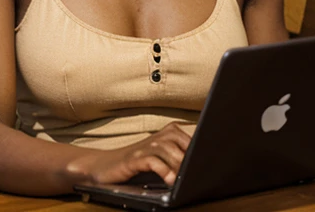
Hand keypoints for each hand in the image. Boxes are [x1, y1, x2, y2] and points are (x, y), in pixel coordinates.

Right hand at [66, 122, 192, 187]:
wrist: (106, 167)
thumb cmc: (137, 164)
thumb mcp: (160, 159)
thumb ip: (178, 158)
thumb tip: (202, 164)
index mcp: (165, 135)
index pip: (186, 137)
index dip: (197, 147)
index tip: (209, 158)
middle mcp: (156, 138)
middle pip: (177, 141)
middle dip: (188, 157)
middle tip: (196, 172)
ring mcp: (144, 147)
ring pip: (166, 149)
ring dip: (177, 163)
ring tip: (183, 178)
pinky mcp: (134, 159)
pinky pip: (151, 160)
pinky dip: (162, 169)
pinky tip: (168, 179)